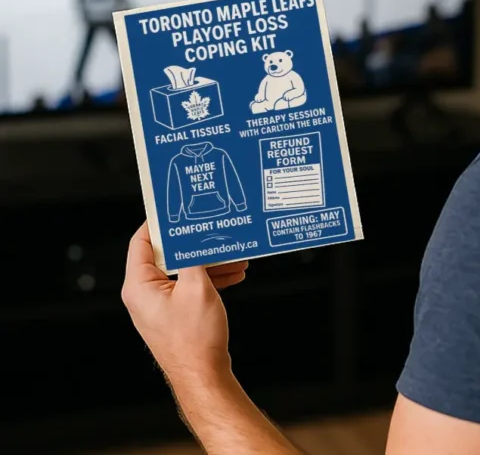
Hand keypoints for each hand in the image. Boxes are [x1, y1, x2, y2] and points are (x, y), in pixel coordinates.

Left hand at [121, 222, 247, 382]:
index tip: (178, 208)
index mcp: (139, 285)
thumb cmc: (194, 338)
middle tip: (215, 229)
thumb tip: (194, 233)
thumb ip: (194, 256)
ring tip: (235, 255)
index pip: (142, 241)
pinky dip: (210, 277)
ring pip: (184, 270)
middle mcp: (145, 293)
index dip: (160, 222)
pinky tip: (233, 273)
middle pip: (168, 254)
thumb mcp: (197, 287)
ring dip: (209, 261)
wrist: (204, 375)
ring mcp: (160, 304)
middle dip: (196, 243)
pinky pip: (190, 285)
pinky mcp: (175, 312)